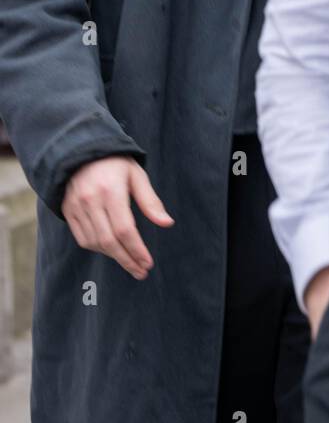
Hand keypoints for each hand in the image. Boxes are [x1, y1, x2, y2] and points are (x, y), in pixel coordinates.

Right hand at [61, 156, 173, 278]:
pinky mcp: (68, 211)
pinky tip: (112, 250)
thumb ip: (151, 202)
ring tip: (130, 262)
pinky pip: (82, 238)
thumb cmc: (116, 163)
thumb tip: (167, 223)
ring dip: (113, 256)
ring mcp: (76, 207)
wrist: (81, 151)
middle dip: (127, 260)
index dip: (137, 249)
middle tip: (141, 272)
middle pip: (109, 241)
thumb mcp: (137, 176)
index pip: (124, 229)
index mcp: (111, 191)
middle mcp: (90, 201)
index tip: (147, 263)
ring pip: (94, 242)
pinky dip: (98, 248)